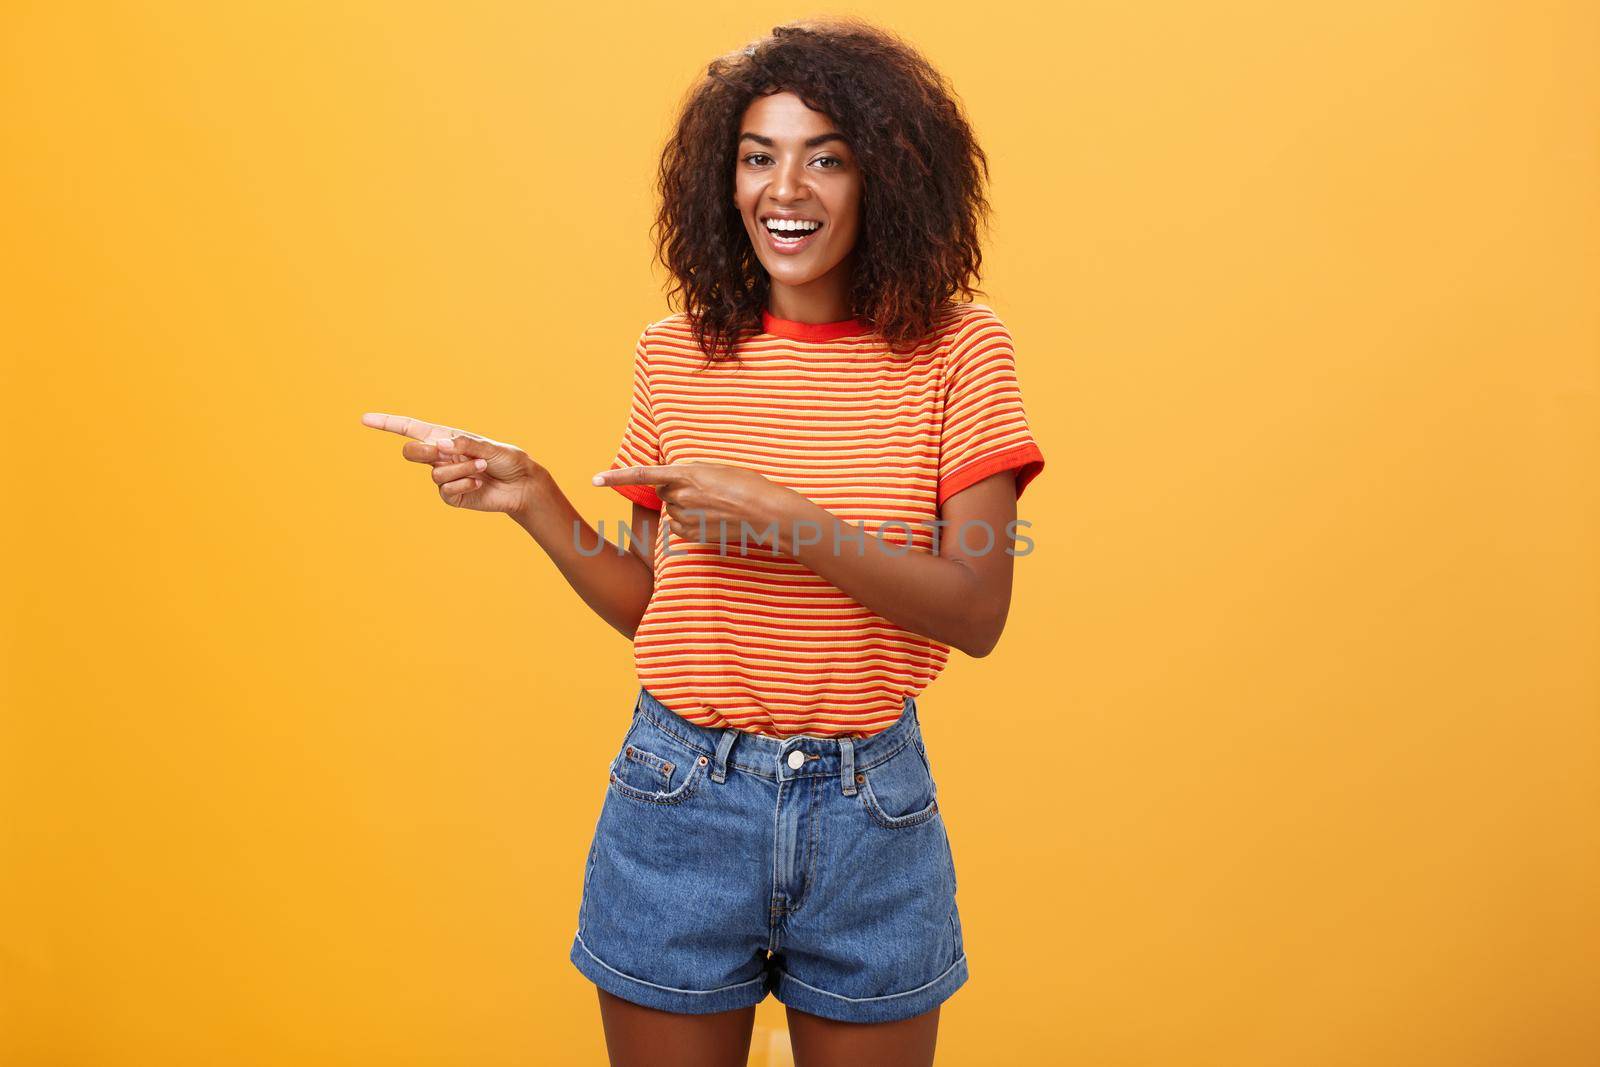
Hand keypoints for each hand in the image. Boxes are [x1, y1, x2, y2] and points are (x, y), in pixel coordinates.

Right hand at [362, 412, 544, 514]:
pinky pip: (446, 490)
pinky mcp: (453, 495)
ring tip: (481, 467)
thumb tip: (440, 445)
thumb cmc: (508, 459)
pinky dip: (464, 483)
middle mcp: (441, 456)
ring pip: (435, 473)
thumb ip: (466, 444)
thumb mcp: (489, 447)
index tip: (365, 419)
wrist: (522, 484)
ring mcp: (445, 476)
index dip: (387, 424)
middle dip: (424, 452)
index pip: (411, 429)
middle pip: (411, 453)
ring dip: (460, 468)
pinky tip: (479, 481)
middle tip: (445, 452)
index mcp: (446, 437)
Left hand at [592, 462, 791, 548]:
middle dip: (674, 490)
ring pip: (672, 510)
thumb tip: (674, 481)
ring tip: (714, 506)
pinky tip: (711, 519)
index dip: (616, 477)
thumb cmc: (748, 486)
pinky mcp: (691, 535)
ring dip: (685, 507)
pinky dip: (689, 522)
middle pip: (663, 492)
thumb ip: (691, 471)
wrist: (766, 513)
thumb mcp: (718, 469)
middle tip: (704, 490)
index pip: (642, 475)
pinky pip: (679, 527)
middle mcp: (681, 496)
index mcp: (686, 474)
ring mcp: (685, 517)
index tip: (595, 480)